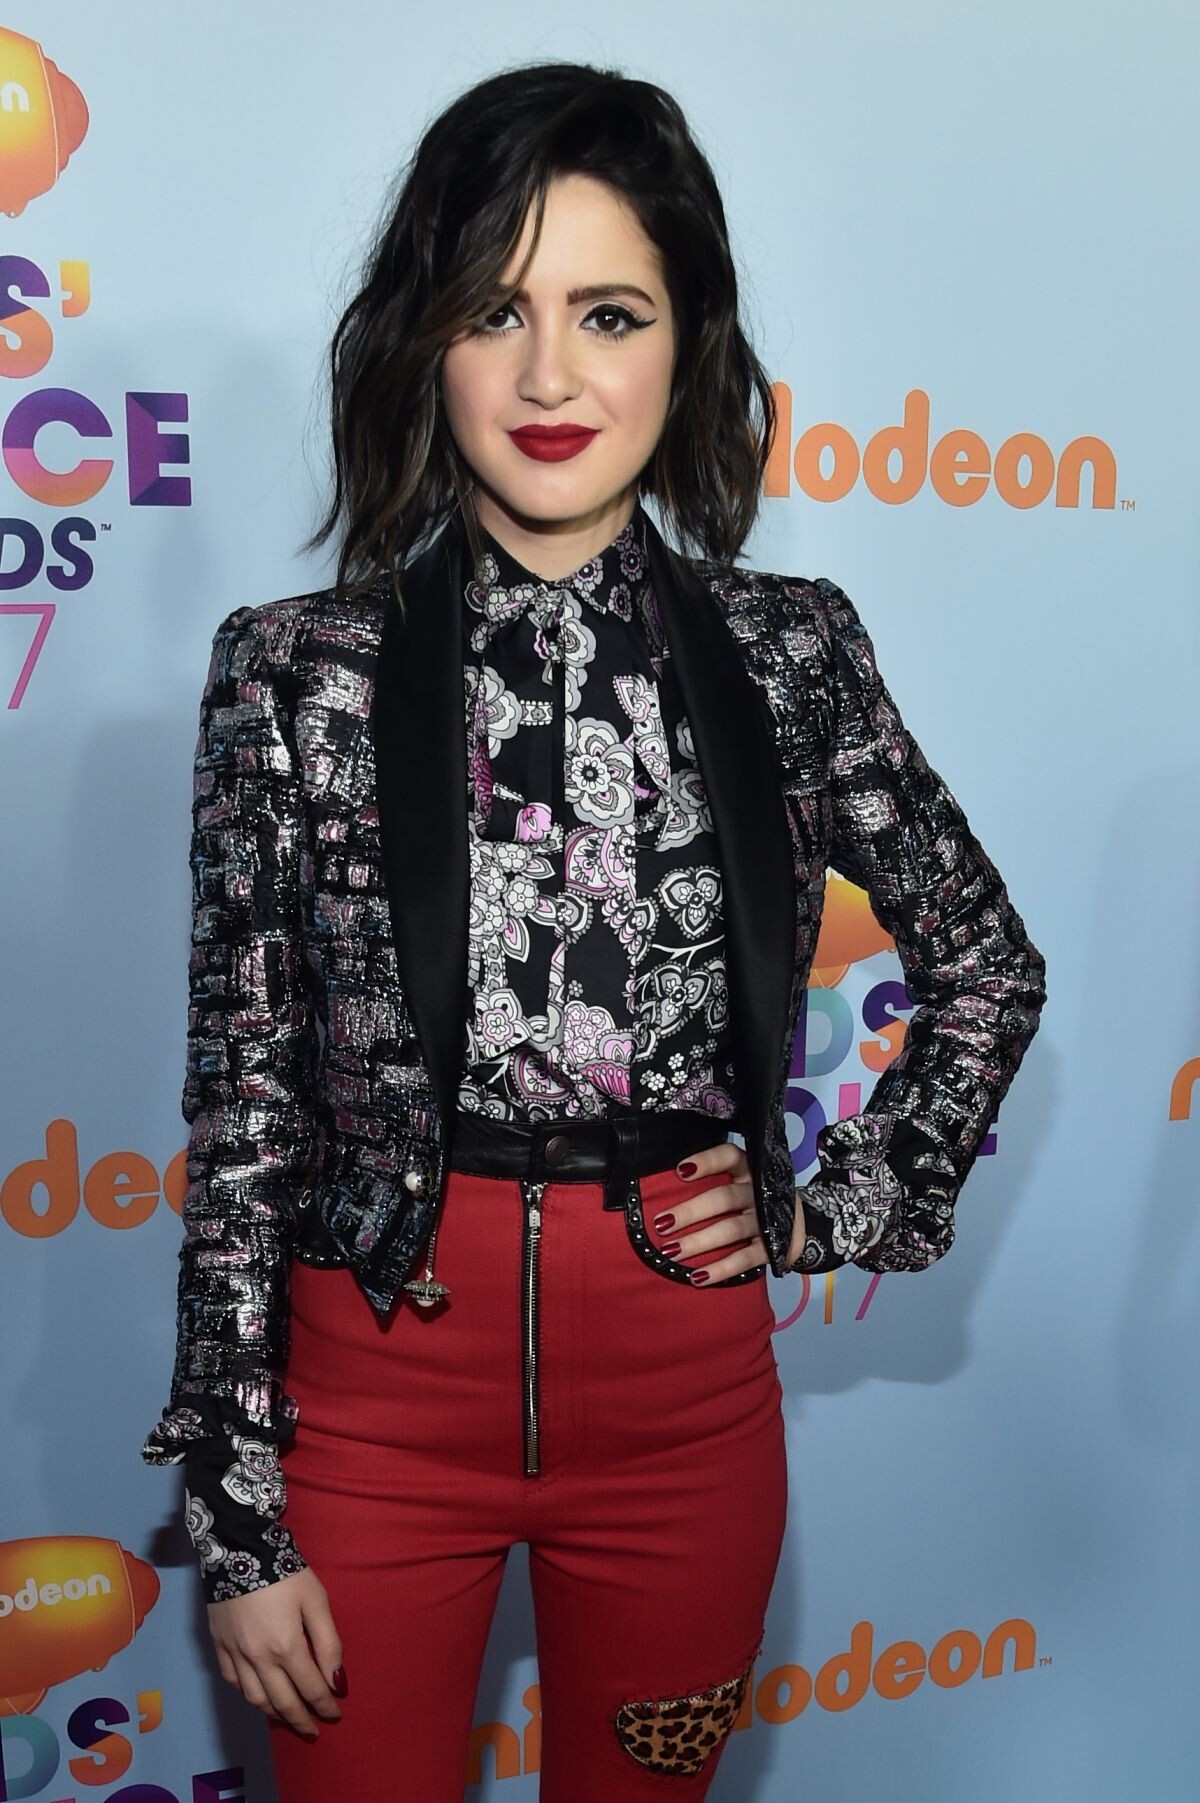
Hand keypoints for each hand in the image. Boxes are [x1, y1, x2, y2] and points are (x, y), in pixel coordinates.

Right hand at [207, 1565, 343, 1740]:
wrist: (239, 1547)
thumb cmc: (285, 1571)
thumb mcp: (316, 1600)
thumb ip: (328, 1642)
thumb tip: (337, 1681)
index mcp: (286, 1647)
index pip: (311, 1689)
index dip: (326, 1705)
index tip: (336, 1714)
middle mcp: (258, 1659)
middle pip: (282, 1702)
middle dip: (301, 1720)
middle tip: (314, 1731)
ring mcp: (235, 1654)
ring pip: (255, 1698)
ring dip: (274, 1714)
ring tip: (288, 1719)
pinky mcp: (218, 1646)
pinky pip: (233, 1682)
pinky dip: (248, 1695)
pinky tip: (258, 1696)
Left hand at [652, 1142, 806, 1283]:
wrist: (798, 1223)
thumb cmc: (753, 1198)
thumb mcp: (740, 1181)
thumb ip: (712, 1181)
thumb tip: (663, 1186)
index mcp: (749, 1169)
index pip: (729, 1156)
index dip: (706, 1162)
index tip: (680, 1171)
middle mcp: (760, 1191)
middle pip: (724, 1197)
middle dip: (691, 1211)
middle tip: (661, 1224)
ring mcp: (769, 1220)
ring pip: (731, 1229)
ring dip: (699, 1242)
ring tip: (670, 1252)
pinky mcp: (775, 1247)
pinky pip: (745, 1259)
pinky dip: (721, 1269)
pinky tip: (698, 1277)